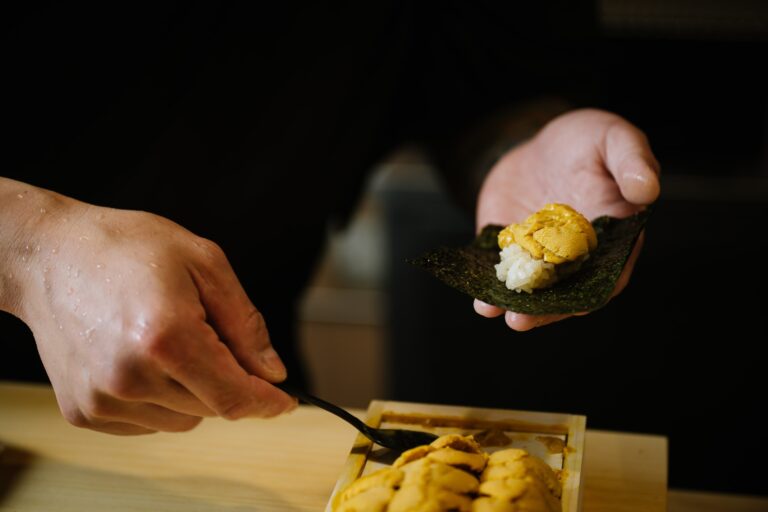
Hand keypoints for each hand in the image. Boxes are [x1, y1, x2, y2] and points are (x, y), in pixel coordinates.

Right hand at [13, 193, 295, 433]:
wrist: (51, 255)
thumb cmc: (127, 248)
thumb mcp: (204, 263)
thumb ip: (245, 323)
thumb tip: (272, 372)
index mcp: (167, 338)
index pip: (233, 396)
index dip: (267, 404)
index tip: (286, 402)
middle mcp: (131, 378)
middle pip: (213, 409)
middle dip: (229, 382)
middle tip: (210, 335)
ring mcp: (103, 399)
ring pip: (183, 420)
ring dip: (194, 392)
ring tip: (168, 340)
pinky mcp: (83, 411)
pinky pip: (148, 422)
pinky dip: (161, 399)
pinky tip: (144, 358)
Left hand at [474, 109, 659, 330]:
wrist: (535, 145)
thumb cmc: (585, 141)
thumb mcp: (612, 137)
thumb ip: (632, 160)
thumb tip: (647, 190)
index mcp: (615, 238)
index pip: (611, 273)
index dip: (596, 291)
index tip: (579, 304)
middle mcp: (579, 258)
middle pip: (567, 293)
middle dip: (544, 311)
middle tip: (520, 320)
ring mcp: (543, 260)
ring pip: (533, 292)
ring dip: (513, 305)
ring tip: (492, 311)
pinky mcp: (513, 255)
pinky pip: (502, 276)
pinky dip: (489, 288)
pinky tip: (477, 298)